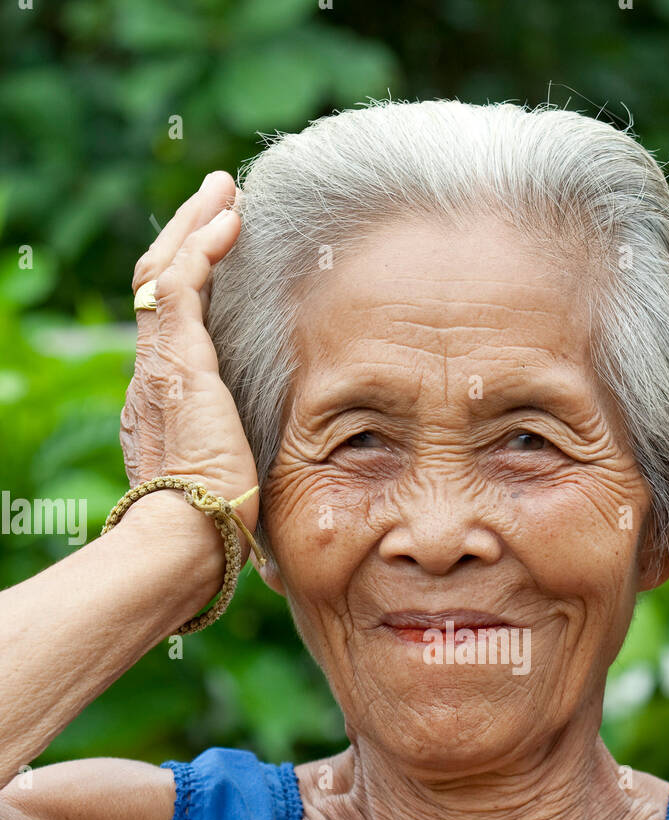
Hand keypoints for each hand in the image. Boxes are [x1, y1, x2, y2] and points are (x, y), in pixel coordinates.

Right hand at [120, 171, 258, 559]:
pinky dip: (202, 246)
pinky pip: (178, 284)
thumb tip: (275, 500)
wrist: (188, 538)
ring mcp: (159, 366)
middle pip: (157, 287)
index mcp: (163, 406)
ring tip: (224, 190)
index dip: (191, 285)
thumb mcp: (235, 488)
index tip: (218, 257)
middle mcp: (151, 378)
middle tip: (219, 199)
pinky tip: (229, 221)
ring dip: (194, 225)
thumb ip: (246, 470)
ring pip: (162, 273)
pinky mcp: (177, 361)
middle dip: (187, 236)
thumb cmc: (217, 532)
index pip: (170, 328)